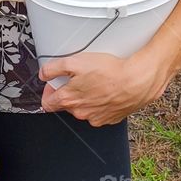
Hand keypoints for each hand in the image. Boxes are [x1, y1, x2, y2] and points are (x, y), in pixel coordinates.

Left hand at [39, 50, 168, 125]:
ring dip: (88, 97)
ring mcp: (97, 117)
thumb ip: (53, 68)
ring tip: (98, 82)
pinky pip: (101, 110)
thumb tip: (44, 74)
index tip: (55, 83)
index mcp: (69, 100)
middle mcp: (81, 113)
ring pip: (85, 108)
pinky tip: (108, 89)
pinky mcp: (111, 118)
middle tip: (81, 77)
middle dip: (71, 91)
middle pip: (67, 104)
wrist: (137, 80)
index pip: (47, 104)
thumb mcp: (74, 62)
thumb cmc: (110, 71)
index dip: (49, 91)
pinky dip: (102, 102)